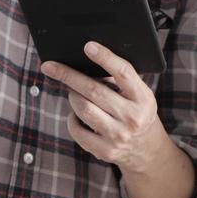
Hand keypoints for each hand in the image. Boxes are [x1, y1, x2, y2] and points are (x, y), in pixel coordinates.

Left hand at [43, 41, 165, 172]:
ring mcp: (118, 136)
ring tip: (72, 91)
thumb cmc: (136, 110)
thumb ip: (120, 80)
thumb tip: (86, 62)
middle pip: (94, 90)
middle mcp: (132, 117)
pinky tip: (76, 114)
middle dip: (69, 75)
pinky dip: (72, 118)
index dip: (105, 58)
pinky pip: (77, 129)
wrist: (146, 148)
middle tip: (50, 66)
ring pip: (83, 108)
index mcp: (143, 97)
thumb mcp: (139, 94)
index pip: (124, 73)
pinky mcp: (105, 150)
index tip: (88, 46)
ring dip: (72, 96)